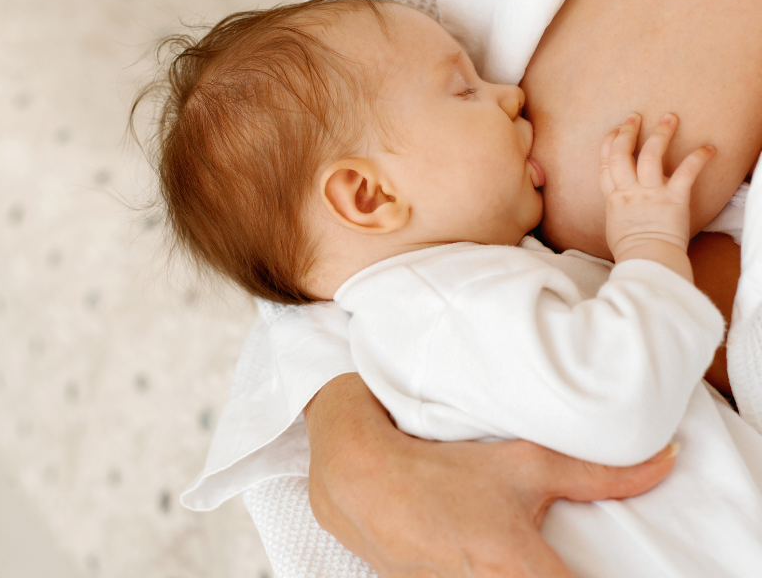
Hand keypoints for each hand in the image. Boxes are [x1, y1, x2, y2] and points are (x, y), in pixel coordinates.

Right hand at [305, 373, 676, 576]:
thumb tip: (665, 461)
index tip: (620, 565)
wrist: (361, 479)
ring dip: (520, 570)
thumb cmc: (443, 471)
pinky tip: (480, 557)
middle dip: (550, 566)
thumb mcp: (524, 466)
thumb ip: (598, 473)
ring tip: (509, 546)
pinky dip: (486, 573)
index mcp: (520, 575)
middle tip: (542, 547)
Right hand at [599, 113, 714, 279]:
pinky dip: (699, 158)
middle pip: (622, 154)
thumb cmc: (631, 251)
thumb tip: (622, 206)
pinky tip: (709, 148)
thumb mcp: (615, 226)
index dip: (608, 145)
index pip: (606, 164)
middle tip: (634, 118)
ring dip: (660, 134)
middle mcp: (629, 191)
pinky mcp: (674, 198)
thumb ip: (619, 210)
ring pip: (651, 155)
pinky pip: (686, 173)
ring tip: (669, 118)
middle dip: (627, 132)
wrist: (647, 260)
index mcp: (614, 198)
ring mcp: (651, 193)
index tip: (613, 132)